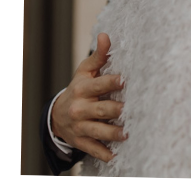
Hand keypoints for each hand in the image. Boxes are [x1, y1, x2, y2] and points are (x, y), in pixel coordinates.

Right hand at [49, 34, 126, 161]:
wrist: (57, 115)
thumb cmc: (79, 89)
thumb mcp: (85, 72)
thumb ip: (98, 56)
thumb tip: (106, 35)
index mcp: (82, 89)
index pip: (99, 85)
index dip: (111, 83)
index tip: (124, 80)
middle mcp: (80, 108)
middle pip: (101, 109)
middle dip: (117, 110)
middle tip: (133, 110)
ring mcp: (80, 126)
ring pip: (98, 131)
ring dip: (113, 134)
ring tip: (128, 134)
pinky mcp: (81, 141)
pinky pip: (92, 149)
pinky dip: (103, 153)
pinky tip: (115, 155)